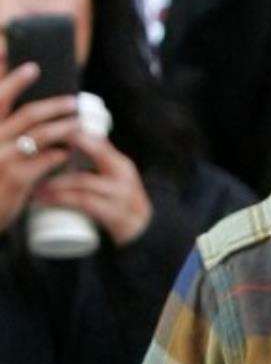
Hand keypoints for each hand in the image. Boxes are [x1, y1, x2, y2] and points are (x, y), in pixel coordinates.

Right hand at [0, 62, 80, 227]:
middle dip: (53, 105)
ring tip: (78, 124)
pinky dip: (60, 154)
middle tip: (72, 100)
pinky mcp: (16, 177)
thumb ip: (5, 131)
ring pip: (40, 135)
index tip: (33, 66)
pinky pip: (45, 160)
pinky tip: (69, 152)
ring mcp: (2, 157)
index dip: (13, 79)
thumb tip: (35, 114)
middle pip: (26, 113)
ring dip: (63, 128)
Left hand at [34, 125, 151, 244]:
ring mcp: (120, 195)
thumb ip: (96, 161)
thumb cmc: (121, 205)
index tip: (45, 130)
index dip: (73, 130)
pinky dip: (59, 199)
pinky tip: (43, 199)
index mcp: (121, 163)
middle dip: (64, 148)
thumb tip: (65, 140)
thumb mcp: (114, 179)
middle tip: (33, 151)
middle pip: (94, 152)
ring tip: (33, 184)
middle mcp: (124, 175)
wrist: (144, 234)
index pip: (98, 139)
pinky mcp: (114, 214)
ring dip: (53, 181)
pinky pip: (82, 201)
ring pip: (81, 180)